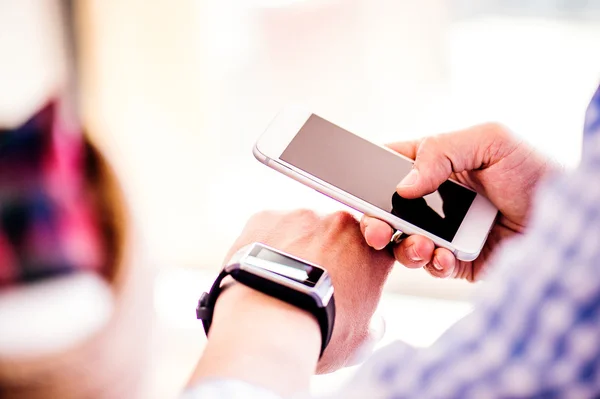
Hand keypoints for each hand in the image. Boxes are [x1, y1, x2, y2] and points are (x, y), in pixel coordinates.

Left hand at [222, 210, 394, 373]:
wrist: (268, 323)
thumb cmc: (316, 333)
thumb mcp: (360, 340)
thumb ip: (372, 323)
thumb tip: (372, 322)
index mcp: (372, 252)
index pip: (376, 249)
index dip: (362, 268)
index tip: (349, 286)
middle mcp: (341, 224)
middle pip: (337, 235)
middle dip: (328, 255)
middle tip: (311, 287)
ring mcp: (302, 216)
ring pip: (301, 229)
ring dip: (296, 248)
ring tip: (281, 282)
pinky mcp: (266, 216)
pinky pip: (269, 227)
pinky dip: (266, 245)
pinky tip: (260, 272)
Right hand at [361, 123, 555, 280]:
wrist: (571, 224)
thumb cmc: (536, 171)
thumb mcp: (491, 140)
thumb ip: (442, 151)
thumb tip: (403, 185)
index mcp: (437, 164)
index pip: (389, 166)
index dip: (366, 176)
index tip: (350, 186)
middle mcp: (435, 198)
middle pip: (387, 210)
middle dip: (374, 220)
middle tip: (376, 228)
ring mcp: (443, 231)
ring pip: (401, 241)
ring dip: (402, 245)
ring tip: (421, 245)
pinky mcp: (455, 260)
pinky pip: (428, 265)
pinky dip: (429, 263)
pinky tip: (443, 257)